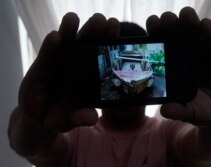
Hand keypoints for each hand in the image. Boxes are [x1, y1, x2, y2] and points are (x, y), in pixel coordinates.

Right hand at [18, 13, 119, 131]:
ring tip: (73, 18)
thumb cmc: (59, 116)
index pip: (100, 57)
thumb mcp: (69, 120)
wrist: (38, 118)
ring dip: (69, 31)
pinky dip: (50, 46)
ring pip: (66, 44)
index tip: (115, 30)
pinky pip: (47, 53)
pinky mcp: (42, 64)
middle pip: (85, 45)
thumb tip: (92, 118)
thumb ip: (80, 117)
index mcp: (88, 76)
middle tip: (101, 19)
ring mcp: (59, 62)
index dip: (108, 43)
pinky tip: (55, 37)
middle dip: (93, 31)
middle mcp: (76, 65)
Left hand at [146, 7, 210, 125]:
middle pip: (177, 36)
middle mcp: (187, 56)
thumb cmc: (201, 110)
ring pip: (195, 34)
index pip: (163, 48)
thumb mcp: (190, 112)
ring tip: (184, 14)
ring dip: (190, 23)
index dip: (157, 36)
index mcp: (174, 66)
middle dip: (170, 25)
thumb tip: (165, 110)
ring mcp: (204, 54)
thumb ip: (179, 111)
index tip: (151, 25)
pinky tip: (204, 24)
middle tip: (164, 19)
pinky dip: (210, 33)